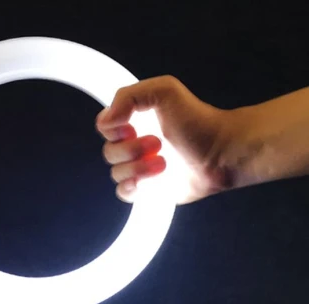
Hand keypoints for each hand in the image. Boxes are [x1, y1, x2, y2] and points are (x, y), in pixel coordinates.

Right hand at [96, 75, 232, 203]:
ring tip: (164, 163)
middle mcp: (135, 144)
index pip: (105, 126)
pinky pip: (124, 192)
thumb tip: (106, 120)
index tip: (132, 125)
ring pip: (116, 173)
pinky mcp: (148, 189)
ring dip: (139, 168)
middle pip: (109, 152)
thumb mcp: (165, 91)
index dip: (114, 129)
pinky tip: (154, 178)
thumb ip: (129, 95)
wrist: (220, 153)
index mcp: (134, 121)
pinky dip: (134, 186)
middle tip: (158, 143)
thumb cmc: (199, 121)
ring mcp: (140, 168)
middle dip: (131, 149)